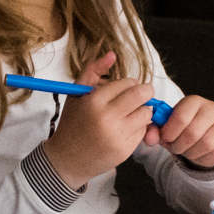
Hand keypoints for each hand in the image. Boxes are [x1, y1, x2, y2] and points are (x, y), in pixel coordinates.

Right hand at [39, 51, 159, 190]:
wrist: (67, 159)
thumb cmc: (73, 123)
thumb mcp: (77, 94)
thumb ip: (92, 70)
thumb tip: (112, 54)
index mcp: (94, 101)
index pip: (128, 83)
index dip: (130, 84)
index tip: (125, 89)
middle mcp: (106, 118)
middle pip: (143, 95)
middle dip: (145, 93)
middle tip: (139, 96)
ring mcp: (117, 135)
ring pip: (146, 114)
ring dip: (141, 111)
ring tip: (129, 114)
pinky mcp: (124, 150)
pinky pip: (143, 131)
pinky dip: (137, 128)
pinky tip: (124, 130)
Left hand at [154, 95, 213, 170]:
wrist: (205, 137)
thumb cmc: (182, 130)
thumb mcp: (167, 127)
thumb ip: (154, 131)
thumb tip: (150, 138)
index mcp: (194, 101)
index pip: (181, 116)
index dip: (170, 133)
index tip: (165, 139)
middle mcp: (213, 108)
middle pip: (193, 133)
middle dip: (178, 145)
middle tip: (174, 148)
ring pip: (206, 145)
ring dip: (190, 153)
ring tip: (185, 151)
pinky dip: (203, 159)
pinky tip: (198, 155)